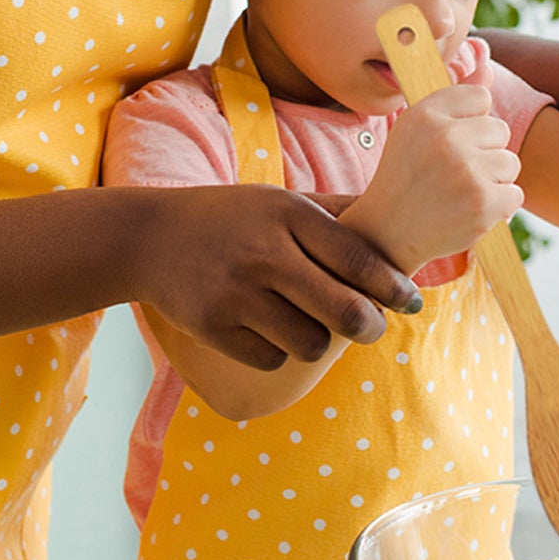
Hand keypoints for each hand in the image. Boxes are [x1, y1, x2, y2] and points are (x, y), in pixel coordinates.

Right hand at [136, 185, 421, 372]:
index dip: (393, 287)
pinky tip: (266, 330)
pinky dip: (277, 352)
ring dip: (318, 341)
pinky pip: (272, 359)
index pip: (357, 257)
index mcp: (287, 214)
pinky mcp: (213, 326)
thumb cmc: (228, 218)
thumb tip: (394, 220)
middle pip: (344, 311)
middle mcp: (264, 252)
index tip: (411, 300)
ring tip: (309, 326)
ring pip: (311, 343)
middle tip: (371, 328)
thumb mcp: (277, 200)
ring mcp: (236, 292)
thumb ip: (333, 211)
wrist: (147, 238)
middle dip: (369, 327)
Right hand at [339, 84, 522, 275]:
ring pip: (511, 163)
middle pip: (500, 131)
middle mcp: (446, 137)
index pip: (481, 98)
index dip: (471, 122)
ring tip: (460, 191)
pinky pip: (515, 194)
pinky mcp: (483, 203)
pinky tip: (468, 209)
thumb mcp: (417, 128)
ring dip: (493, 180)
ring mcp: (466, 171)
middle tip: (453, 172)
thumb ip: (454, 97)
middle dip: (484, 152)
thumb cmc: (405, 174)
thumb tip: (488, 66)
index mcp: (426, 113)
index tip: (450, 142)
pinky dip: (498, 206)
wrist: (387, 231)